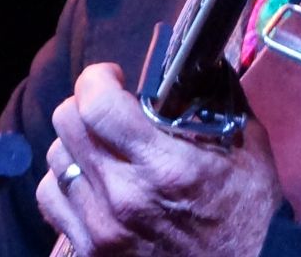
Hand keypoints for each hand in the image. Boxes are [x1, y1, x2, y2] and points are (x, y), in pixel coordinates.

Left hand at [37, 62, 282, 255]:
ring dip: (75, 143)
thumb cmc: (247, 214)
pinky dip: (64, 181)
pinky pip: (51, 199)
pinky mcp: (91, 252)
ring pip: (55, 159)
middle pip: (67, 124)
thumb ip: (219, 102)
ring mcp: (101, 229)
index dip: (98, 79)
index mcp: (165, 166)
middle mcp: (124, 195)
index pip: (98, 105)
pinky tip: (89, 179)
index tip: (113, 77)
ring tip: (102, 147)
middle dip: (86, 104)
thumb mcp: (249, 151)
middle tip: (108, 108)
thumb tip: (197, 63)